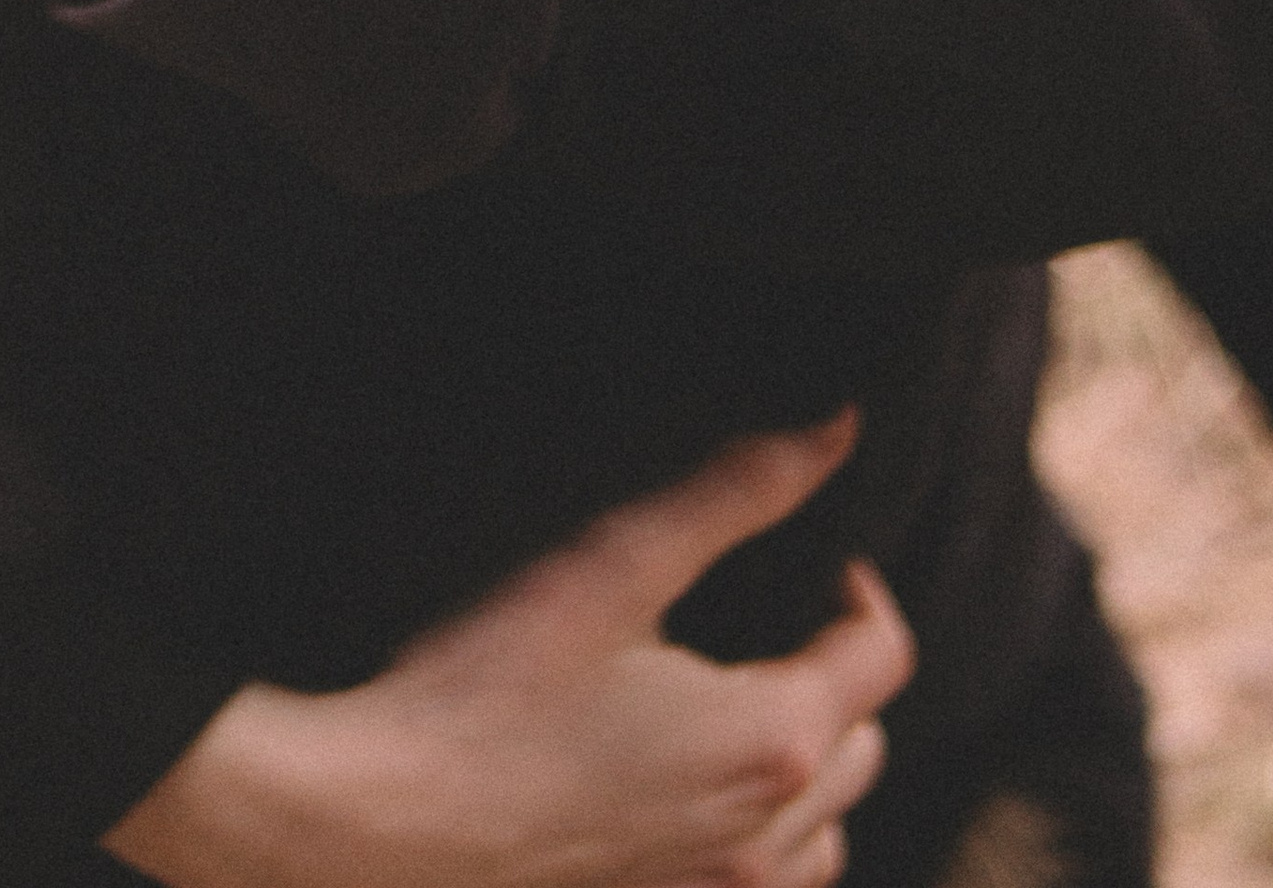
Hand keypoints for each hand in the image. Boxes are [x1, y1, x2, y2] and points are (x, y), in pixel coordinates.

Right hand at [106, 415, 909, 887]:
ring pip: (826, 828)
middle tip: (776, 615)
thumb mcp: (615, 562)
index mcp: (770, 739)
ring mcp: (715, 887)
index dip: (860, 587)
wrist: (390, 817)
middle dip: (840, 670)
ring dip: (814, 762)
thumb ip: (737, 491)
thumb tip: (834, 430)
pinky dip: (769, 834)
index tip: (819, 555)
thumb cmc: (489, 687)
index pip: (882, 655)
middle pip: (866, 743)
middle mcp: (764, 832)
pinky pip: (770, 881)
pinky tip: (703, 784)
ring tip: (747, 700)